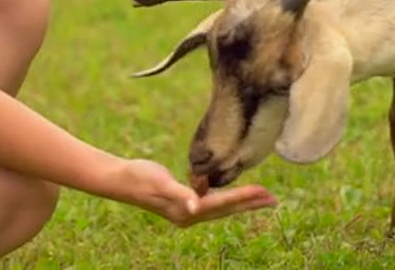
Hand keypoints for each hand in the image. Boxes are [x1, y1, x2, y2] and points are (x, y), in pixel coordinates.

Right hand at [117, 159, 276, 227]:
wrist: (120, 180)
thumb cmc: (139, 178)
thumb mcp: (159, 184)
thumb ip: (179, 195)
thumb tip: (194, 207)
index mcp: (187, 211)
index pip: (223, 204)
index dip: (245, 197)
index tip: (265, 192)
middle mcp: (190, 215)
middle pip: (227, 209)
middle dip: (251, 203)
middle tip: (274, 199)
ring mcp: (187, 211)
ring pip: (222, 207)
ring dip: (243, 202)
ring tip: (262, 197)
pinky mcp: (184, 202)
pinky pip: (212, 201)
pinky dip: (227, 198)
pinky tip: (234, 194)